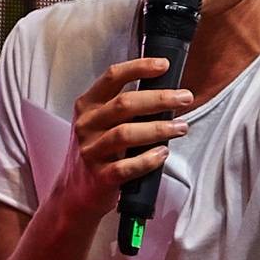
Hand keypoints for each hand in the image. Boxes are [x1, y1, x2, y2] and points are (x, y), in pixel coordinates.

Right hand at [50, 56, 195, 223]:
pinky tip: (162, 154)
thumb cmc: (96, 153)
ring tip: (181, 127)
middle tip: (185, 97)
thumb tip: (164, 92)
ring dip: (159, 128)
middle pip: (124, 104)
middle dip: (159, 98)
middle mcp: (86, 125)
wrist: (74, 194)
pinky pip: (126, 167)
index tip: (164, 65)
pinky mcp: (99, 176)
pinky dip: (148, 159)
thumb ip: (122, 108)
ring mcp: (91, 151)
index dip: (139, 68)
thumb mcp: (99, 124)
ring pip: (126, 134)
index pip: (112, 77)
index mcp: (87, 106)